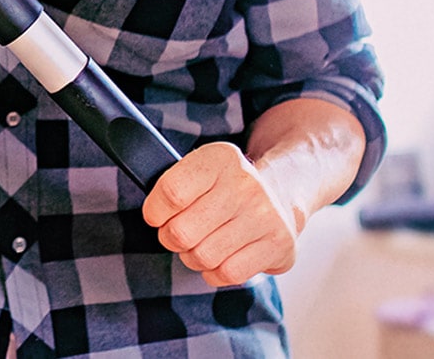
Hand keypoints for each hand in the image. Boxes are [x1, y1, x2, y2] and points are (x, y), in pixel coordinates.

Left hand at [141, 142, 302, 287]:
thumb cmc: (225, 187)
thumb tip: (152, 216)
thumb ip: (173, 185)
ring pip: (203, 257)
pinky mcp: (279, 245)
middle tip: (178, 234)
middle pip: (182, 232)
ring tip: (202, 244)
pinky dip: (215, 273)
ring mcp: (266, 216)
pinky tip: (221, 257)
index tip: (156, 216)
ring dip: (193, 257)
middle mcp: (246, 185)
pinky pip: (227, 274)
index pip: (171, 193)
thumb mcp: (200, 168)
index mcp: (221, 159)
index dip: (155, 212)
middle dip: (171, 239)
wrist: (281, 195)